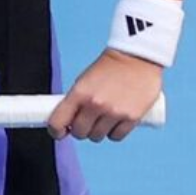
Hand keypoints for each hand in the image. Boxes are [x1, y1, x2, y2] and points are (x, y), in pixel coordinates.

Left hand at [47, 50, 161, 141]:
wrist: (138, 58)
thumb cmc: (110, 68)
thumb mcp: (85, 80)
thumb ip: (76, 101)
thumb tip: (68, 122)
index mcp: (79, 93)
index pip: (57, 122)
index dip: (56, 130)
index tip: (60, 131)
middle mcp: (95, 104)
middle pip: (80, 133)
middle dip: (81, 128)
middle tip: (87, 120)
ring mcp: (114, 112)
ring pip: (97, 137)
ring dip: (98, 130)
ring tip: (104, 117)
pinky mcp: (131, 118)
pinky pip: (116, 136)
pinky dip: (115, 131)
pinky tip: (116, 120)